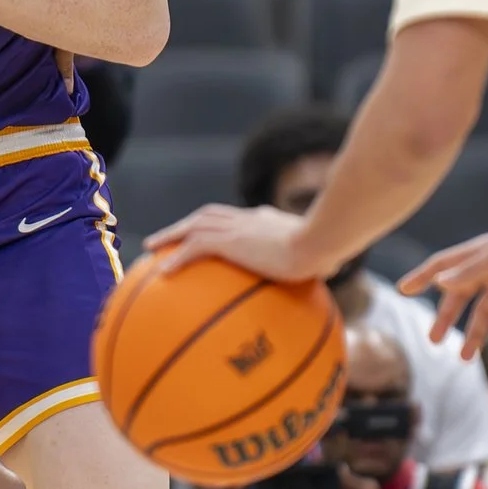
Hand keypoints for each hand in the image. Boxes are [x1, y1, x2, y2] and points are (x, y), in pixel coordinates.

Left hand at [146, 203, 327, 281]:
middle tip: (164, 237)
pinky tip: (163, 273)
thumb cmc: (330, 250)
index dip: (218, 224)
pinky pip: (195, 248)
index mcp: (266, 220)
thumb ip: (321, 259)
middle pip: (207, 215)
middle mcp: (249, 218)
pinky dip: (177, 258)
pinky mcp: (231, 241)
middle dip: (184, 224)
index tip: (206, 233)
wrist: (322, 241)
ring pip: (194, 225)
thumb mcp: (324, 253)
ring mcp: (238, 228)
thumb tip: (335, 268)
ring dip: (171, 235)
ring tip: (152, 248)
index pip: (236, 217)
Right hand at [398, 215, 487, 360]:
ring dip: (475, 333)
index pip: (442, 266)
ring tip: (464, 357)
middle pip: (460, 296)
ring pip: (485, 312)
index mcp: (478, 254)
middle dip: (446, 318)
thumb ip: (470, 272)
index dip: (422, 277)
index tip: (403, 290)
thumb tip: (439, 283)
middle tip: (433, 340)